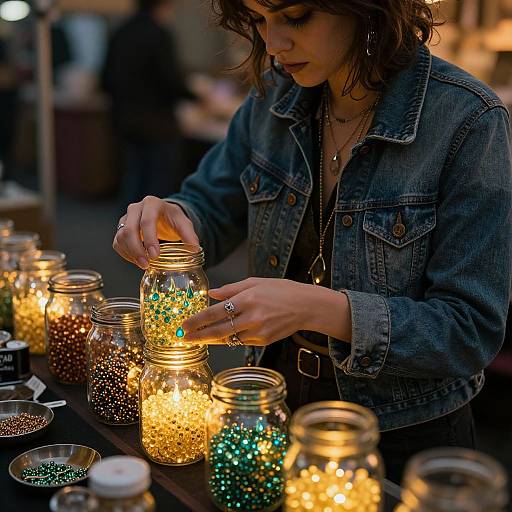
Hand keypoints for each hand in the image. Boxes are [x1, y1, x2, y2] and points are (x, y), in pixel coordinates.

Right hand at [113, 196, 198, 268]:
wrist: (163, 214)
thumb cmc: (172, 218)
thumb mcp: (184, 224)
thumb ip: (190, 235)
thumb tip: (195, 249)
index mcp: (152, 204)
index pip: (147, 221)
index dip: (149, 239)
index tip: (155, 256)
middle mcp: (136, 208)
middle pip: (130, 229)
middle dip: (137, 249)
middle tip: (146, 264)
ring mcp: (126, 218)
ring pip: (121, 236)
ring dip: (131, 253)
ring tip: (143, 265)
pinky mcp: (121, 228)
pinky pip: (117, 243)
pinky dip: (126, 254)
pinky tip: (137, 261)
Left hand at [182, 278, 310, 345]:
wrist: (306, 306)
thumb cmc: (281, 291)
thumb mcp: (255, 282)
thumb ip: (231, 289)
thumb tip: (211, 294)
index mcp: (247, 299)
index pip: (215, 312)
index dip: (197, 320)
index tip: (183, 324)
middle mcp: (251, 317)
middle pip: (217, 331)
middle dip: (197, 336)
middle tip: (182, 338)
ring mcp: (257, 332)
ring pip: (227, 339)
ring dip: (209, 340)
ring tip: (196, 339)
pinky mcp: (263, 341)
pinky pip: (240, 341)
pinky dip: (228, 339)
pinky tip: (219, 337)